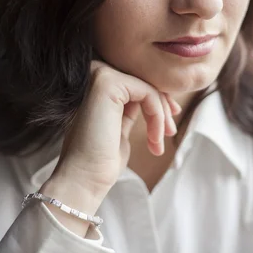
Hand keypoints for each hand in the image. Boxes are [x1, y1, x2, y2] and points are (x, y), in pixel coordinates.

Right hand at [46, 60, 180, 200]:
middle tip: (170, 132)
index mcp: (95, 85)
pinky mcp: (107, 83)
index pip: (136, 84)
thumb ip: (128, 108)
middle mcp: (94, 75)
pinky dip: (157, 115)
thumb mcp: (118, 127)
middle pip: (143, 81)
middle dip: (163, 105)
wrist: (83, 178)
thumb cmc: (101, 160)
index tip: (167, 124)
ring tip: (159, 141)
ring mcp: (98, 75)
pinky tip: (154, 138)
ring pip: (147, 86)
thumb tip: (151, 97)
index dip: (156, 101)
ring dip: (161, 114)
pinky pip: (147, 92)